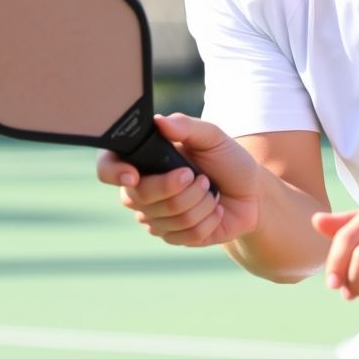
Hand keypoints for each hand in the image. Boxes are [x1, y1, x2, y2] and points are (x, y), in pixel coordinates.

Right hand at [96, 113, 259, 246]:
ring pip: (165, 218)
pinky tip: (214, 211)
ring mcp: (153, 215)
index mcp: (144, 158)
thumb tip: (159, 122)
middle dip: (179, 188)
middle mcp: (141, 188)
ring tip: (211, 191)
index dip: (113, 173)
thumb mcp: (212, 136)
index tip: (134, 175)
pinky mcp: (171, 236)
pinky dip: (207, 220)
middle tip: (201, 177)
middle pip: (140, 196)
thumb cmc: (227, 159)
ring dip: (200, 203)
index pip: (108, 167)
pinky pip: (183, 235)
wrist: (250, 192)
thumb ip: (186, 126)